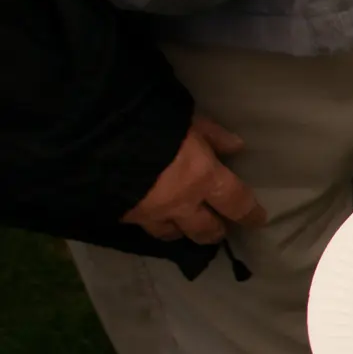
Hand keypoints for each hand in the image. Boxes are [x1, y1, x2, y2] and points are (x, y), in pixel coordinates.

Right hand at [122, 115, 267, 244]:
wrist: (93, 136)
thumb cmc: (148, 121)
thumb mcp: (187, 119)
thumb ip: (212, 135)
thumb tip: (236, 146)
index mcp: (203, 177)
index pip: (236, 202)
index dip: (249, 213)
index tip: (257, 220)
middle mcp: (180, 202)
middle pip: (204, 230)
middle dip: (214, 231)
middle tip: (218, 230)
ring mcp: (150, 213)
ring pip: (171, 234)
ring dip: (180, 231)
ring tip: (183, 227)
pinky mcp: (121, 215)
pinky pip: (141, 226)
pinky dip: (150, 223)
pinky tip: (150, 216)